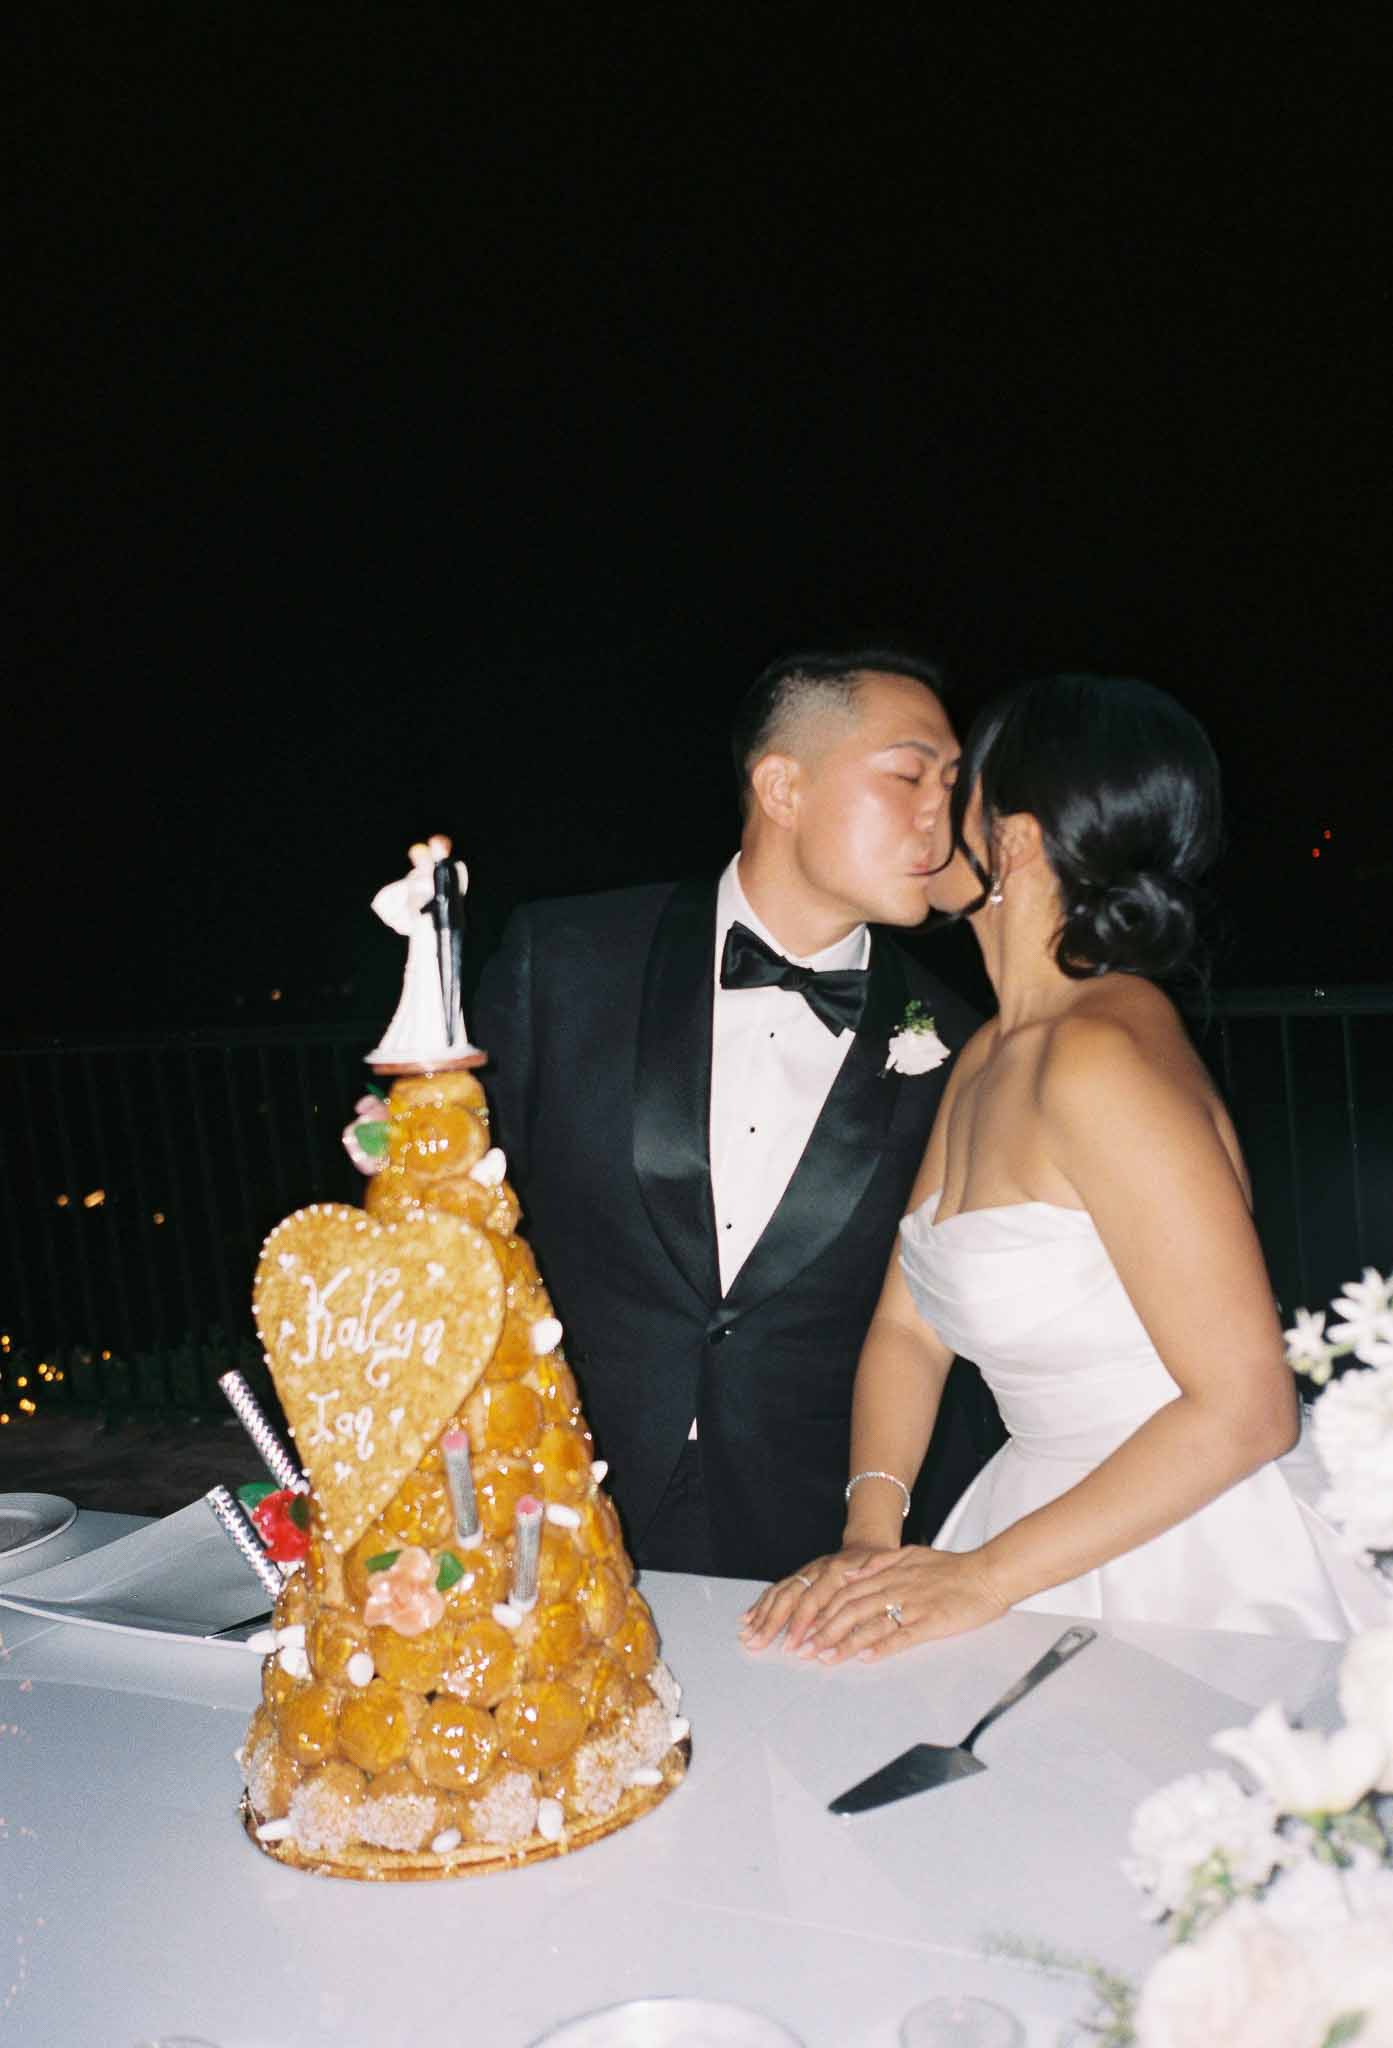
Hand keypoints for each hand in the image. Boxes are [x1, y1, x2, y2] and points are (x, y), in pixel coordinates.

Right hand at [738, 1546, 886, 1653]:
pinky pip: (777, 1589)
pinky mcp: (799, 1575)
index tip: (790, 1646)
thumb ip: (870, 1582)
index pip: (813, 1600)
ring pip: (779, 1593)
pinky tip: (749, 1618)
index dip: (799, 1624)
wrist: (867, 1545)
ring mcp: (805, 1572)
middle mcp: (816, 1570)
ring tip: (747, 1635)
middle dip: (770, 1623)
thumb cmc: (878, 1565)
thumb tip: (855, 1593)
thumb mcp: (884, 1570)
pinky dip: (761, 1604)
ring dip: (761, 1615)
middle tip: (757, 1644)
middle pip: (789, 1597)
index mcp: (836, 1571)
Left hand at [795, 1545, 1007, 1663]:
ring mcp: (912, 1605)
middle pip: (850, 1609)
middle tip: (801, 1649)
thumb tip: (850, 1572)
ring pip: (870, 1623)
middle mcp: (895, 1587)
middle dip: (823, 1629)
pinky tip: (864, 1658)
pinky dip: (881, 1647)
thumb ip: (880, 1563)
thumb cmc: (952, 1567)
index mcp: (890, 1572)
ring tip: (823, 1658)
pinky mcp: (931, 1622)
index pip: (846, 1592)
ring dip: (844, 1642)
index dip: (822, 1609)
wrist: (988, 1573)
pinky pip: (902, 1636)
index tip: (804, 1627)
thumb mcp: (912, 1554)